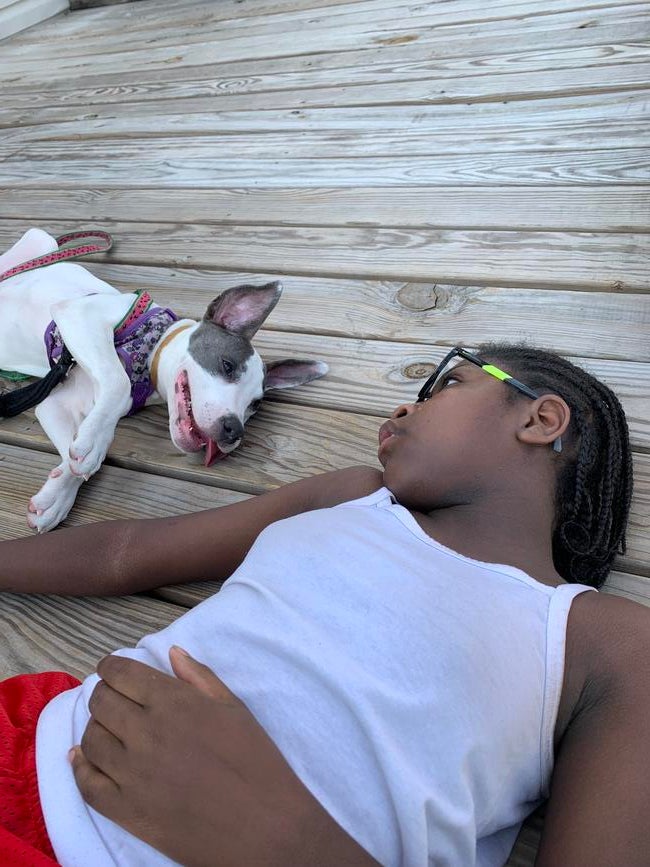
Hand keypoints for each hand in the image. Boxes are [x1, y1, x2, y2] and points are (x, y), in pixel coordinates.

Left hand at [70, 647, 376, 866]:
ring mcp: (131, 773)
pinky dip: (80, 767)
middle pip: (101, 702)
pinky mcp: (126, 810)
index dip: (110, 667)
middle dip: (103, 693)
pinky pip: (87, 784)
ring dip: (95, 727)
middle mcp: (146, 732)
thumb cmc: (256, 762)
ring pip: (90, 739)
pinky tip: (83, 759)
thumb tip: (172, 653)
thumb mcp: (234, 709)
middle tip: (112, 697)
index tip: (110, 669)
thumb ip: (199, 678)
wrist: (264, 828)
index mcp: (174, 702)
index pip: (122, 674)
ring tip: (108, 728)